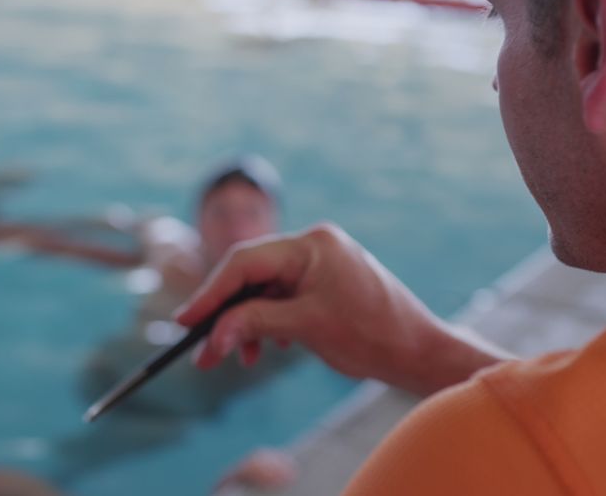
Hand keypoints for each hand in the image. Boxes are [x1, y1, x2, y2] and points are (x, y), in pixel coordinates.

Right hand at [176, 224, 506, 395]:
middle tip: (203, 351)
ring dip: (246, 324)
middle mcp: (314, 245)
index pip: (246, 263)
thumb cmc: (372, 336)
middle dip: (226, 314)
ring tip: (238, 361)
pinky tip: (265, 349)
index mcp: (312, 244)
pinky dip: (267, 323)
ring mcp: (319, 262)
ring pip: (263, 290)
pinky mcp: (323, 281)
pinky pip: (281, 297)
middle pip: (250, 274)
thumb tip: (212, 335)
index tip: (186, 322)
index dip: (211, 293)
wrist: (419, 352)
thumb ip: (255, 324)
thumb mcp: (306, 329)